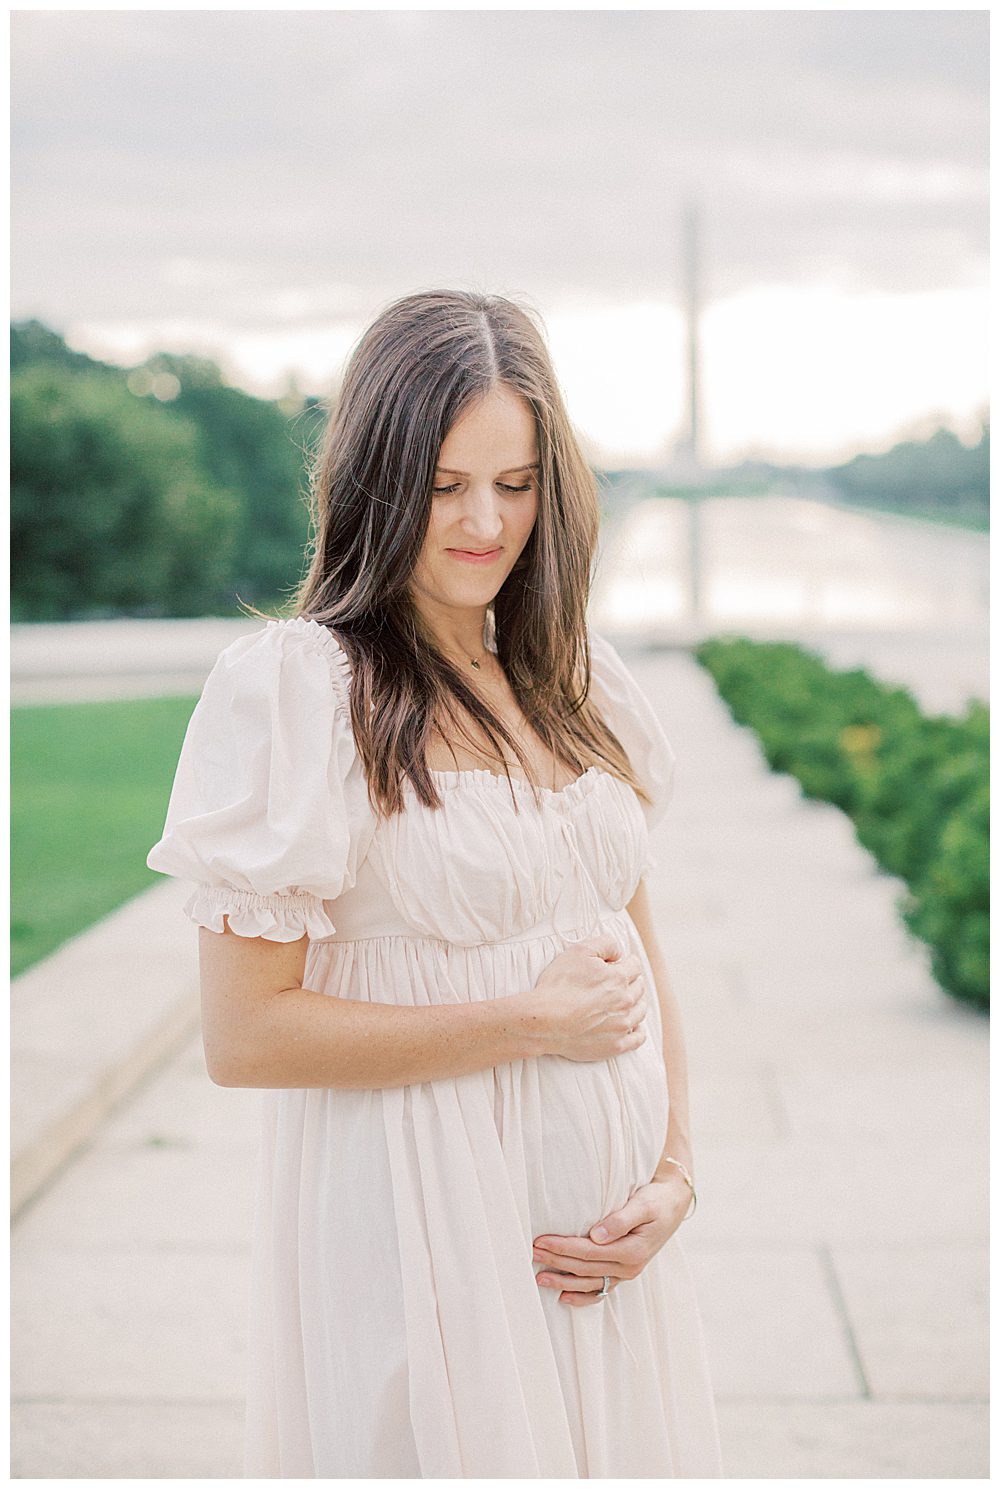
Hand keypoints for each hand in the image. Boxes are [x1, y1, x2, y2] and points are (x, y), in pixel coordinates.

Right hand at [519, 933, 647, 1062]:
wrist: (544, 1021)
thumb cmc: (558, 986)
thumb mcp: (579, 951)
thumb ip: (605, 944)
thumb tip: (619, 952)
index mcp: (618, 978)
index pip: (634, 966)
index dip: (626, 962)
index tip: (620, 965)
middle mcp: (625, 1002)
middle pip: (639, 988)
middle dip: (631, 982)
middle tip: (619, 982)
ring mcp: (622, 1025)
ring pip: (640, 1011)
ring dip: (636, 1003)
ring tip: (625, 1002)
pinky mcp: (616, 1045)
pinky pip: (638, 1038)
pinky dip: (638, 1030)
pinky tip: (631, 1025)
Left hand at [531, 1172, 691, 1305]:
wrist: (673, 1205)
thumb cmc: (656, 1201)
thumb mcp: (643, 1205)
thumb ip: (621, 1220)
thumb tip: (597, 1234)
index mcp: (632, 1252)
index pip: (589, 1251)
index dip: (563, 1247)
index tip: (542, 1241)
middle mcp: (629, 1268)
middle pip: (585, 1267)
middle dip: (556, 1260)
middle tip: (532, 1253)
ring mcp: (627, 1274)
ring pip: (589, 1283)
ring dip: (563, 1281)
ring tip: (540, 1278)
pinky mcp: (624, 1273)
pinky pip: (601, 1290)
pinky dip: (582, 1296)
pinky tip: (564, 1298)